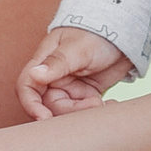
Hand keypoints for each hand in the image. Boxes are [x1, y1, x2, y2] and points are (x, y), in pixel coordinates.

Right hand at [17, 22, 134, 119]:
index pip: (27, 87)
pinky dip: (95, 112)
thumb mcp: (77, 47)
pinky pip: (83, 111)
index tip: (44, 117)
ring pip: (67, 111)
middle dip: (69, 111)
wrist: (123, 33)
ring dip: (84, 112)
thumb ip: (57, 62)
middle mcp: (53, 78)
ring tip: (102, 102)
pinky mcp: (85, 94)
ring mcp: (70, 87)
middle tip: (92, 104)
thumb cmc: (96, 33)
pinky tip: (109, 105)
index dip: (30, 105)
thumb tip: (34, 75)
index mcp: (44, 63)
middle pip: (49, 105)